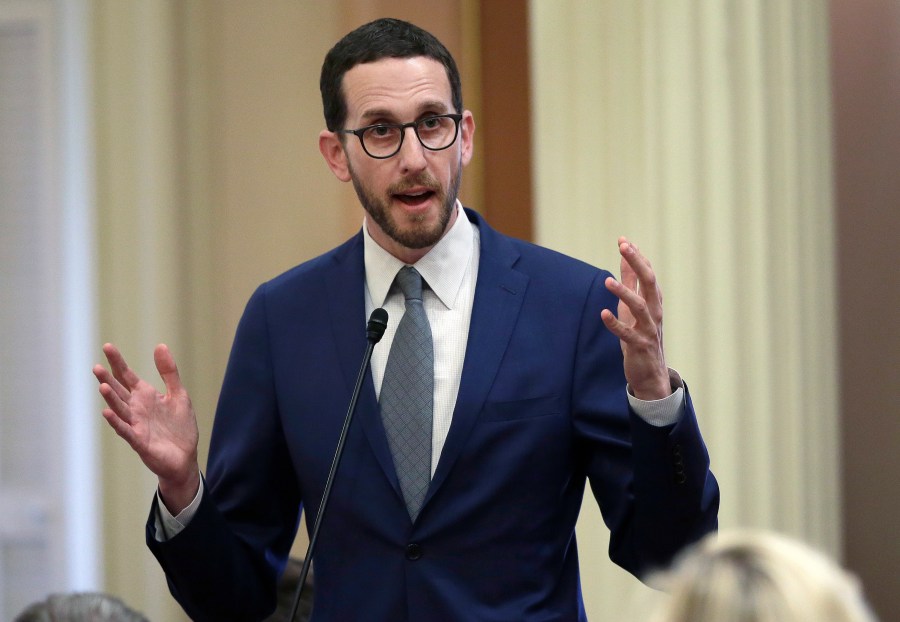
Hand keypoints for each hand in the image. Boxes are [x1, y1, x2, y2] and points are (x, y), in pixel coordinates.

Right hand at [93, 343, 199, 513]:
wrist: (185, 457)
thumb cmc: (180, 427)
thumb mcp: (178, 394)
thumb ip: (169, 372)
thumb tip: (160, 346)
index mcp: (145, 396)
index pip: (127, 376)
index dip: (118, 362)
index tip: (107, 346)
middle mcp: (136, 409)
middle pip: (118, 391)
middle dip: (108, 379)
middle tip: (96, 366)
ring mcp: (136, 424)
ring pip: (120, 409)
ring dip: (111, 398)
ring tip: (102, 385)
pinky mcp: (139, 441)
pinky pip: (125, 430)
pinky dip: (116, 422)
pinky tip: (107, 412)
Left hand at [601, 238, 670, 400]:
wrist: (651, 373)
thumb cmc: (640, 335)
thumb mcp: (633, 306)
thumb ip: (631, 281)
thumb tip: (626, 256)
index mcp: (653, 301)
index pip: (648, 274)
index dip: (637, 257)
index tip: (623, 240)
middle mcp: (654, 312)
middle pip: (649, 283)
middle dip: (638, 263)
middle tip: (624, 247)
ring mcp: (648, 329)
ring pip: (639, 307)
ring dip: (624, 293)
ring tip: (607, 281)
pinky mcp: (639, 345)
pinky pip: (627, 333)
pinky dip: (615, 324)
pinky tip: (603, 314)